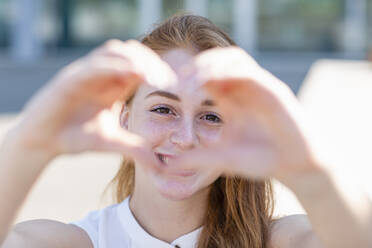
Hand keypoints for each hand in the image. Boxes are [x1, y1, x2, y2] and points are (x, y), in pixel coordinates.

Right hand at [9, 39, 176, 165]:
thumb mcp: (111, 143)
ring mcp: (86, 73)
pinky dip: (114, 65)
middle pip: (132, 53)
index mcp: (114, 85)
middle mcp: (102, 75)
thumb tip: (160, 166)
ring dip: (136, 59)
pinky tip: (132, 73)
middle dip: (152, 62)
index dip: (158, 70)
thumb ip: (135, 149)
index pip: (140, 66)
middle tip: (167, 79)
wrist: (44, 141)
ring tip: (153, 76)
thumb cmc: (76, 138)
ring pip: (114, 51)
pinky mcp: (70, 78)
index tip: (174, 84)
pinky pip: (95, 65)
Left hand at [169, 47, 321, 183]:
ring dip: (211, 64)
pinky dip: (230, 71)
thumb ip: (196, 159)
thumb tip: (167, 165)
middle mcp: (242, 90)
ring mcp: (259, 87)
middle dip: (196, 67)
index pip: (206, 78)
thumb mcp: (221, 158)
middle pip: (216, 62)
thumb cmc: (260, 160)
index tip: (171, 88)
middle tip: (178, 79)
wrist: (295, 166)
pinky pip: (249, 71)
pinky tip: (214, 81)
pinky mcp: (273, 89)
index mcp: (229, 101)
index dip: (188, 78)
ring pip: (232, 59)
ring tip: (193, 78)